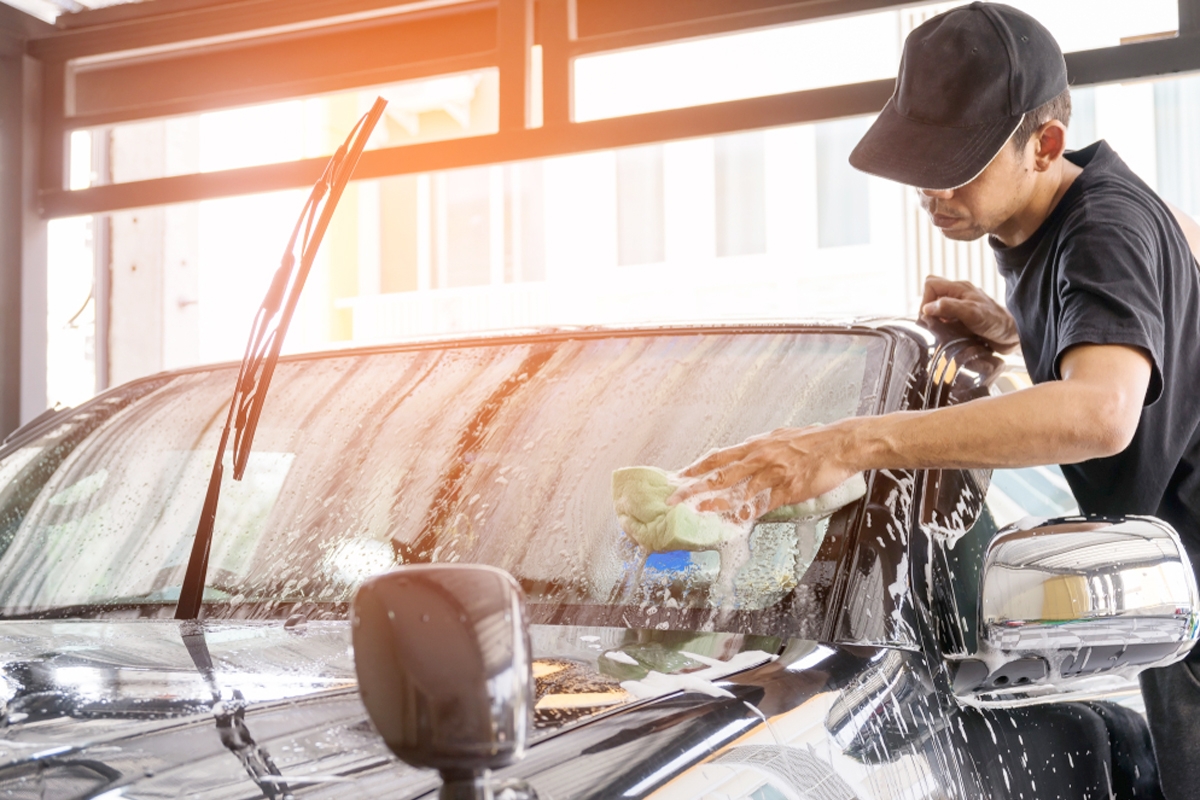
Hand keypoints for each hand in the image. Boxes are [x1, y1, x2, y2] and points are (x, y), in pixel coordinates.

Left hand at [667, 425, 857, 514]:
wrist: (841, 444)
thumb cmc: (814, 441)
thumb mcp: (781, 438)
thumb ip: (762, 450)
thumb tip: (748, 457)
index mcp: (757, 445)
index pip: (719, 457)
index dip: (697, 468)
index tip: (680, 477)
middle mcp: (760, 458)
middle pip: (720, 474)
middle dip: (695, 487)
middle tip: (676, 498)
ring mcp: (772, 474)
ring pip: (737, 490)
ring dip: (714, 503)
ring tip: (696, 511)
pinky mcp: (787, 490)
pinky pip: (763, 504)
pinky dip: (747, 514)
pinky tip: (734, 522)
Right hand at [921, 275, 1019, 352]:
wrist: (1013, 335)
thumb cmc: (996, 322)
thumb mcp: (971, 313)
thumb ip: (948, 307)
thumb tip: (926, 308)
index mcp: (959, 288)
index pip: (930, 284)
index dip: (925, 300)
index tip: (930, 317)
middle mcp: (958, 295)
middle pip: (931, 296)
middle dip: (928, 312)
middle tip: (935, 326)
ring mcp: (960, 307)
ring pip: (936, 309)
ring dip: (936, 322)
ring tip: (944, 332)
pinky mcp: (962, 319)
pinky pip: (944, 320)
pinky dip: (943, 328)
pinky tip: (950, 336)